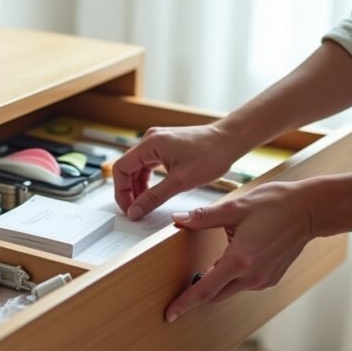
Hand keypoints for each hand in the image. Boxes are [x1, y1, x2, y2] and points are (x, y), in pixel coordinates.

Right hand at [113, 124, 243, 220]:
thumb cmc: (211, 154)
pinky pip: (149, 165)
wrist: (230, 141)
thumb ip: (153, 198)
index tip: (128, 208)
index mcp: (150, 144)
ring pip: (138, 168)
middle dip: (129, 191)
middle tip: (136, 210)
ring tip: (145, 204)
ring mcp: (158, 142)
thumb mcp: (179, 182)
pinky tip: (154, 192)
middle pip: (127, 168)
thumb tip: (135, 211)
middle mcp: (150, 139)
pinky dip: (148, 180)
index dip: (120, 191)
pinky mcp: (166, 146)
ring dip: (138, 187)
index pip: (121, 169)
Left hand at [165, 181, 317, 321]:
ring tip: (221, 255)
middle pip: (215, 294)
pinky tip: (240, 255)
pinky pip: (245, 283)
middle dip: (200, 290)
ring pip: (231, 289)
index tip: (169, 315)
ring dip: (219, 279)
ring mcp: (264, 280)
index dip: (185, 303)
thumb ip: (203, 217)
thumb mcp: (235, 207)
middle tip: (188, 277)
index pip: (204, 290)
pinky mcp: (272, 278)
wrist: (311, 210)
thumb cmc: (275, 205)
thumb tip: (177, 221)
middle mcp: (252, 277)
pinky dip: (236, 275)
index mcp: (239, 261)